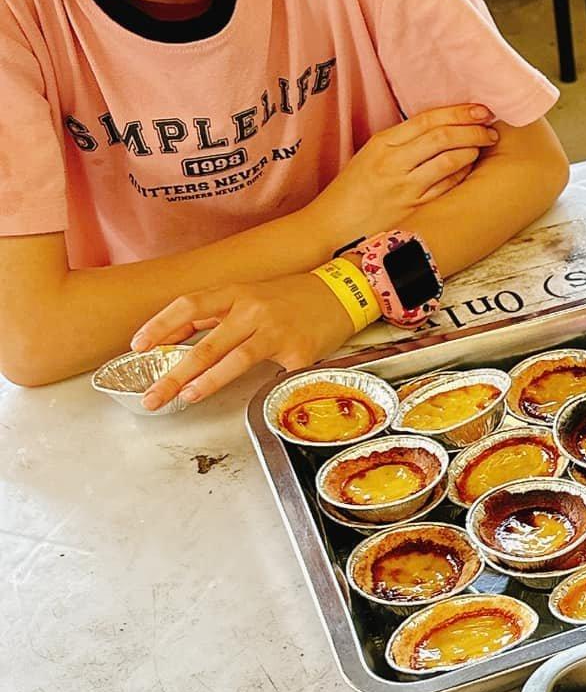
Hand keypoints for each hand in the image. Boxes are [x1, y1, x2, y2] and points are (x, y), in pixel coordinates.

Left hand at [131, 275, 355, 409]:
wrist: (342, 293)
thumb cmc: (290, 298)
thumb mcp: (248, 296)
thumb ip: (213, 316)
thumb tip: (172, 339)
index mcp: (237, 294)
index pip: (189, 307)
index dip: (160, 327)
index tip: (138, 347)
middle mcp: (254, 310)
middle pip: (206, 344)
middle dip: (174, 373)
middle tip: (153, 395)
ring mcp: (277, 331)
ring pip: (234, 359)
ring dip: (206, 381)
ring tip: (185, 397)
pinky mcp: (299, 351)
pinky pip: (273, 375)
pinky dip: (259, 389)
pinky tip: (251, 398)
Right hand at [309, 105, 497, 247]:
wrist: (331, 226)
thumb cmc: (353, 191)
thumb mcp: (370, 156)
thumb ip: (401, 142)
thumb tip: (441, 127)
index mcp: (381, 144)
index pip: (427, 120)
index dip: (458, 112)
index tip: (481, 109)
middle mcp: (393, 162)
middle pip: (442, 137)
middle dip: (472, 130)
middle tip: (490, 129)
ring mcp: (404, 187)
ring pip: (449, 161)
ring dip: (472, 150)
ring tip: (483, 145)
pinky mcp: (413, 209)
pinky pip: (447, 187)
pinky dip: (463, 175)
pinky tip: (470, 169)